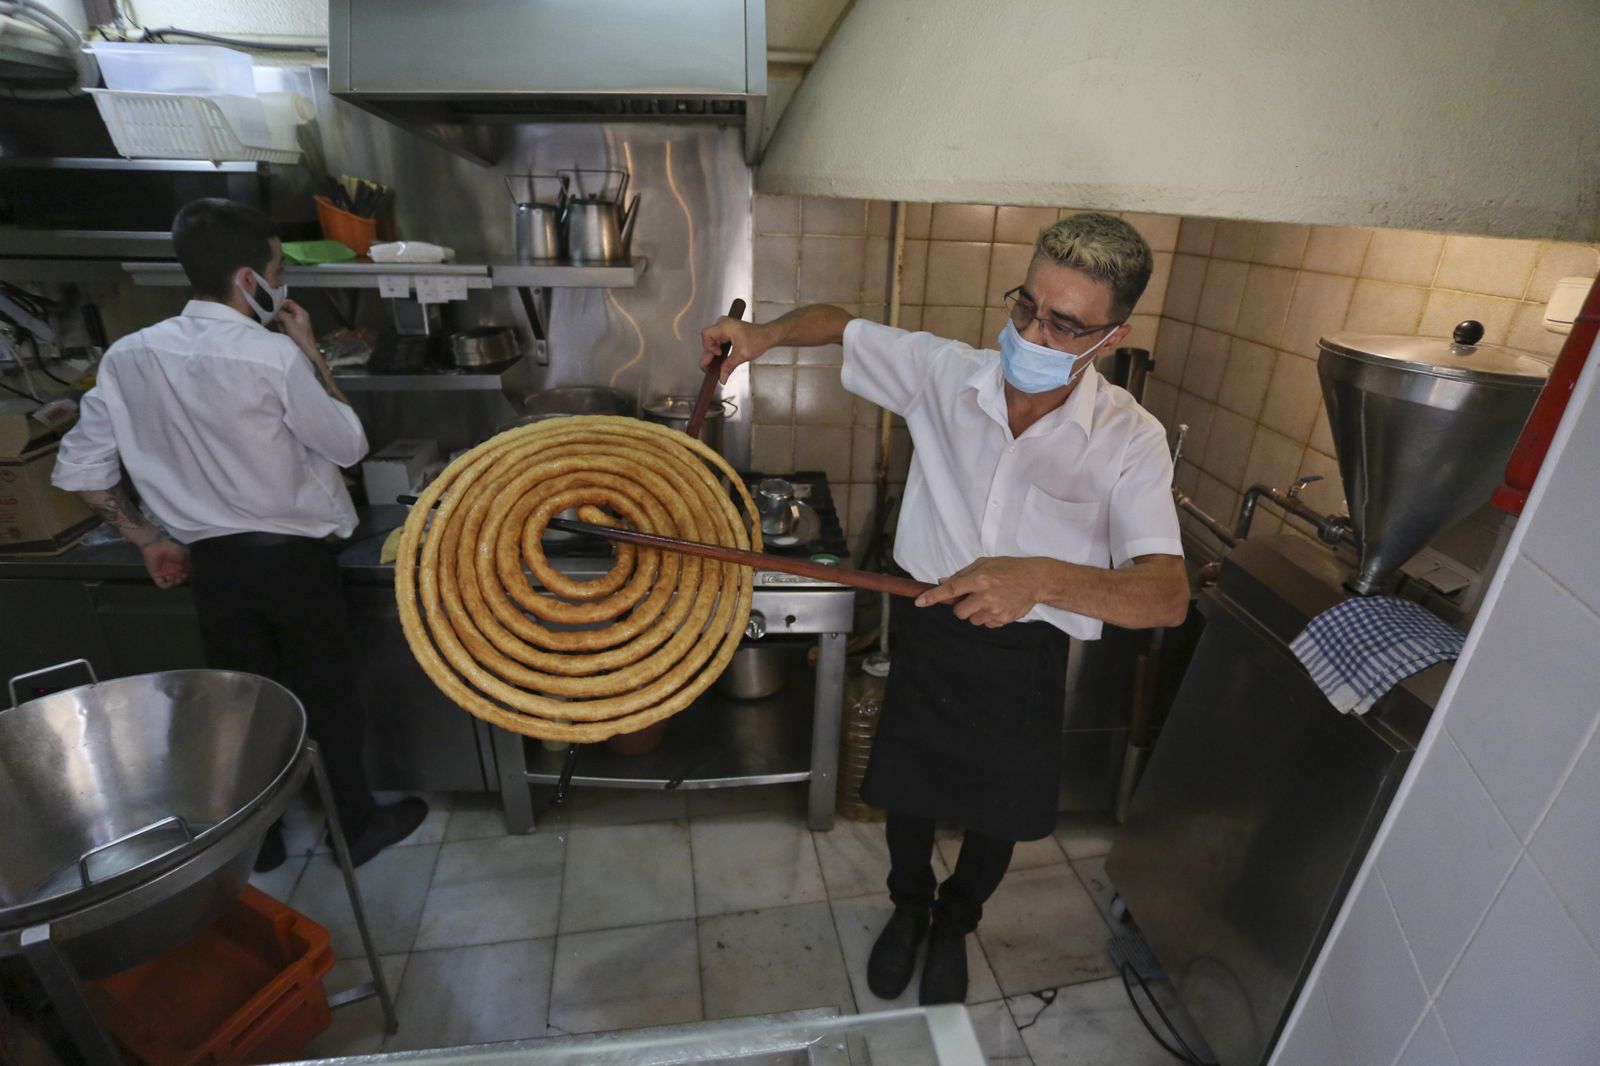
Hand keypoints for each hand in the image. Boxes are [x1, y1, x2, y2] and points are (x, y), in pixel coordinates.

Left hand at [140, 538, 189, 588]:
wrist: (156, 546)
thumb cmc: (171, 548)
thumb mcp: (184, 555)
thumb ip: (188, 565)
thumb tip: (190, 573)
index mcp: (179, 566)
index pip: (185, 576)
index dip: (186, 577)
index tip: (186, 574)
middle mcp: (172, 571)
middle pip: (179, 581)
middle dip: (181, 580)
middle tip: (180, 576)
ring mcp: (164, 574)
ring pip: (171, 584)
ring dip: (174, 583)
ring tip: (173, 577)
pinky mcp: (157, 576)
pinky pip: (162, 585)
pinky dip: (167, 585)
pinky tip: (168, 579)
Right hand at [277, 298, 316, 353]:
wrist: (306, 350)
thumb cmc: (301, 337)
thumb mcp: (289, 323)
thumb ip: (282, 315)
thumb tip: (275, 311)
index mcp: (301, 313)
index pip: (290, 303)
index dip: (281, 304)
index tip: (274, 308)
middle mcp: (299, 317)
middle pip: (286, 312)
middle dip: (281, 318)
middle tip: (281, 323)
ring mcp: (297, 323)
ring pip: (284, 319)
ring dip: (282, 325)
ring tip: (285, 331)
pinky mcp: (294, 330)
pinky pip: (285, 326)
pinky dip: (284, 329)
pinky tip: (286, 334)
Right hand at [700, 317, 773, 382]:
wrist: (768, 336)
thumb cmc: (758, 339)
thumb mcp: (742, 355)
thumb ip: (729, 367)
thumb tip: (721, 377)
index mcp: (725, 326)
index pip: (706, 335)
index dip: (709, 347)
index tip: (718, 355)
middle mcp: (722, 324)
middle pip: (708, 340)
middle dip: (709, 354)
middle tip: (711, 369)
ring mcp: (724, 327)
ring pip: (712, 341)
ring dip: (713, 354)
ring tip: (715, 366)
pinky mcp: (727, 331)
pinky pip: (717, 341)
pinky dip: (718, 350)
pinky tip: (720, 360)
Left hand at [915, 557, 1042, 627]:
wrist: (1035, 580)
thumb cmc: (1008, 568)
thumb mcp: (984, 563)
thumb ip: (962, 574)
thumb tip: (942, 582)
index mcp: (980, 578)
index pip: (951, 590)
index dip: (933, 597)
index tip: (919, 602)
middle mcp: (986, 595)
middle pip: (958, 612)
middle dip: (961, 607)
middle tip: (972, 597)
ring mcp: (995, 610)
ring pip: (972, 620)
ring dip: (975, 612)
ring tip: (990, 600)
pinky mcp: (1003, 620)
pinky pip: (985, 624)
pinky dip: (988, 617)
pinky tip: (998, 606)